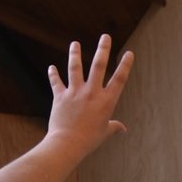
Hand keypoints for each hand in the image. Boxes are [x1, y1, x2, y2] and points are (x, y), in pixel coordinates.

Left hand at [45, 34, 133, 157]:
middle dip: (103, 49)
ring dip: (75, 54)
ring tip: (75, 43)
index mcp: (106, 101)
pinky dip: (53, 74)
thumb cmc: (89, 140)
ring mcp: (75, 93)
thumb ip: (114, 127)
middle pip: (98, 66)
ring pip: (75, 68)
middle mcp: (92, 93)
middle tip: (105, 37)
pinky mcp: (60, 96)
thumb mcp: (104, 132)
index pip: (119, 79)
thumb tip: (123, 129)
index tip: (129, 53)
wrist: (68, 144)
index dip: (125, 65)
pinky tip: (51, 67)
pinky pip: (56, 82)